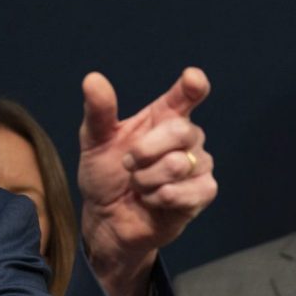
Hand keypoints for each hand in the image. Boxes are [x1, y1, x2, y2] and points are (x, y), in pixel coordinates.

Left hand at [78, 67, 216, 295]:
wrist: (106, 218)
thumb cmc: (105, 174)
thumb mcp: (94, 141)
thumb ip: (98, 112)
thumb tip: (92, 78)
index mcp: (163, 116)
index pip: (187, 94)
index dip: (193, 85)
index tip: (193, 77)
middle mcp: (186, 137)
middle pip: (181, 131)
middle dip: (145, 150)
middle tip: (127, 164)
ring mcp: (198, 164)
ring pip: (179, 164)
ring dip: (146, 179)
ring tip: (137, 185)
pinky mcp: (203, 193)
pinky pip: (186, 192)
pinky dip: (158, 198)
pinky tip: (151, 200)